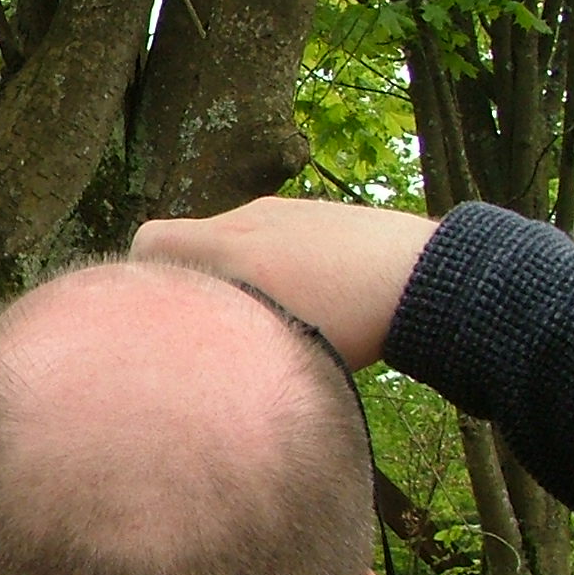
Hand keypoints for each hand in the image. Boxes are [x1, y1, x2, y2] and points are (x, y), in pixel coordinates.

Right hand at [131, 198, 436, 369]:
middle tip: (214, 329)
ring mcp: (290, 209)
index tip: (162, 317)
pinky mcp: (321, 214)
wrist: (431, 277)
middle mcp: (251, 215)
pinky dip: (274, 263)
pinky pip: (276, 236)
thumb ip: (220, 343)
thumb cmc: (353, 320)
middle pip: (192, 243)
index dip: (142, 278)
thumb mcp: (275, 344)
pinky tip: (312, 300)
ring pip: (236, 240)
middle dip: (193, 282)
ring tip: (270, 318)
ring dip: (237, 273)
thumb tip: (182, 365)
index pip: (150, 242)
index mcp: (230, 243)